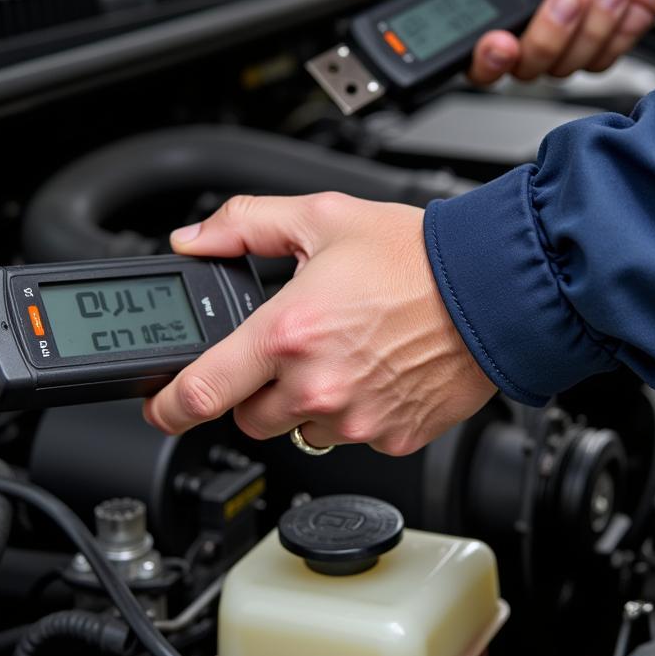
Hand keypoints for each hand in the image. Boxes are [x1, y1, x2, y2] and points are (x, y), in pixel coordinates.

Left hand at [143, 193, 496, 454]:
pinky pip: (351, 436)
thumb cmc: (417, 256)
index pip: (201, 392)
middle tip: (291, 350)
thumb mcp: (324, 218)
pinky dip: (354, 412)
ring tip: (345, 354)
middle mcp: (316, 386)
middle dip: (257, 389)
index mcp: (288, 333)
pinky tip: (378, 372)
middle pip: (249, 417)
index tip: (161, 407)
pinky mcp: (390, 437)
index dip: (168, 406)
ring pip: (300, 431)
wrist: (493, 289)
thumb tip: (196, 238)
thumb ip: (246, 225)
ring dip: (306, 403)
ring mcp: (354, 419)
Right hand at [440, 0, 654, 82]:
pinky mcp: (606, 37)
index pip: (460, 15)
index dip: (453, 35)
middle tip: (508, 40)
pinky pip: (594, 61)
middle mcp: (528, 5)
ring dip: (565, 36)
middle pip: (495, 63)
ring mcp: (566, 27)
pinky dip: (606, 33)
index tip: (476, 32)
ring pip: (546, 68)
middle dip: (497, 61)